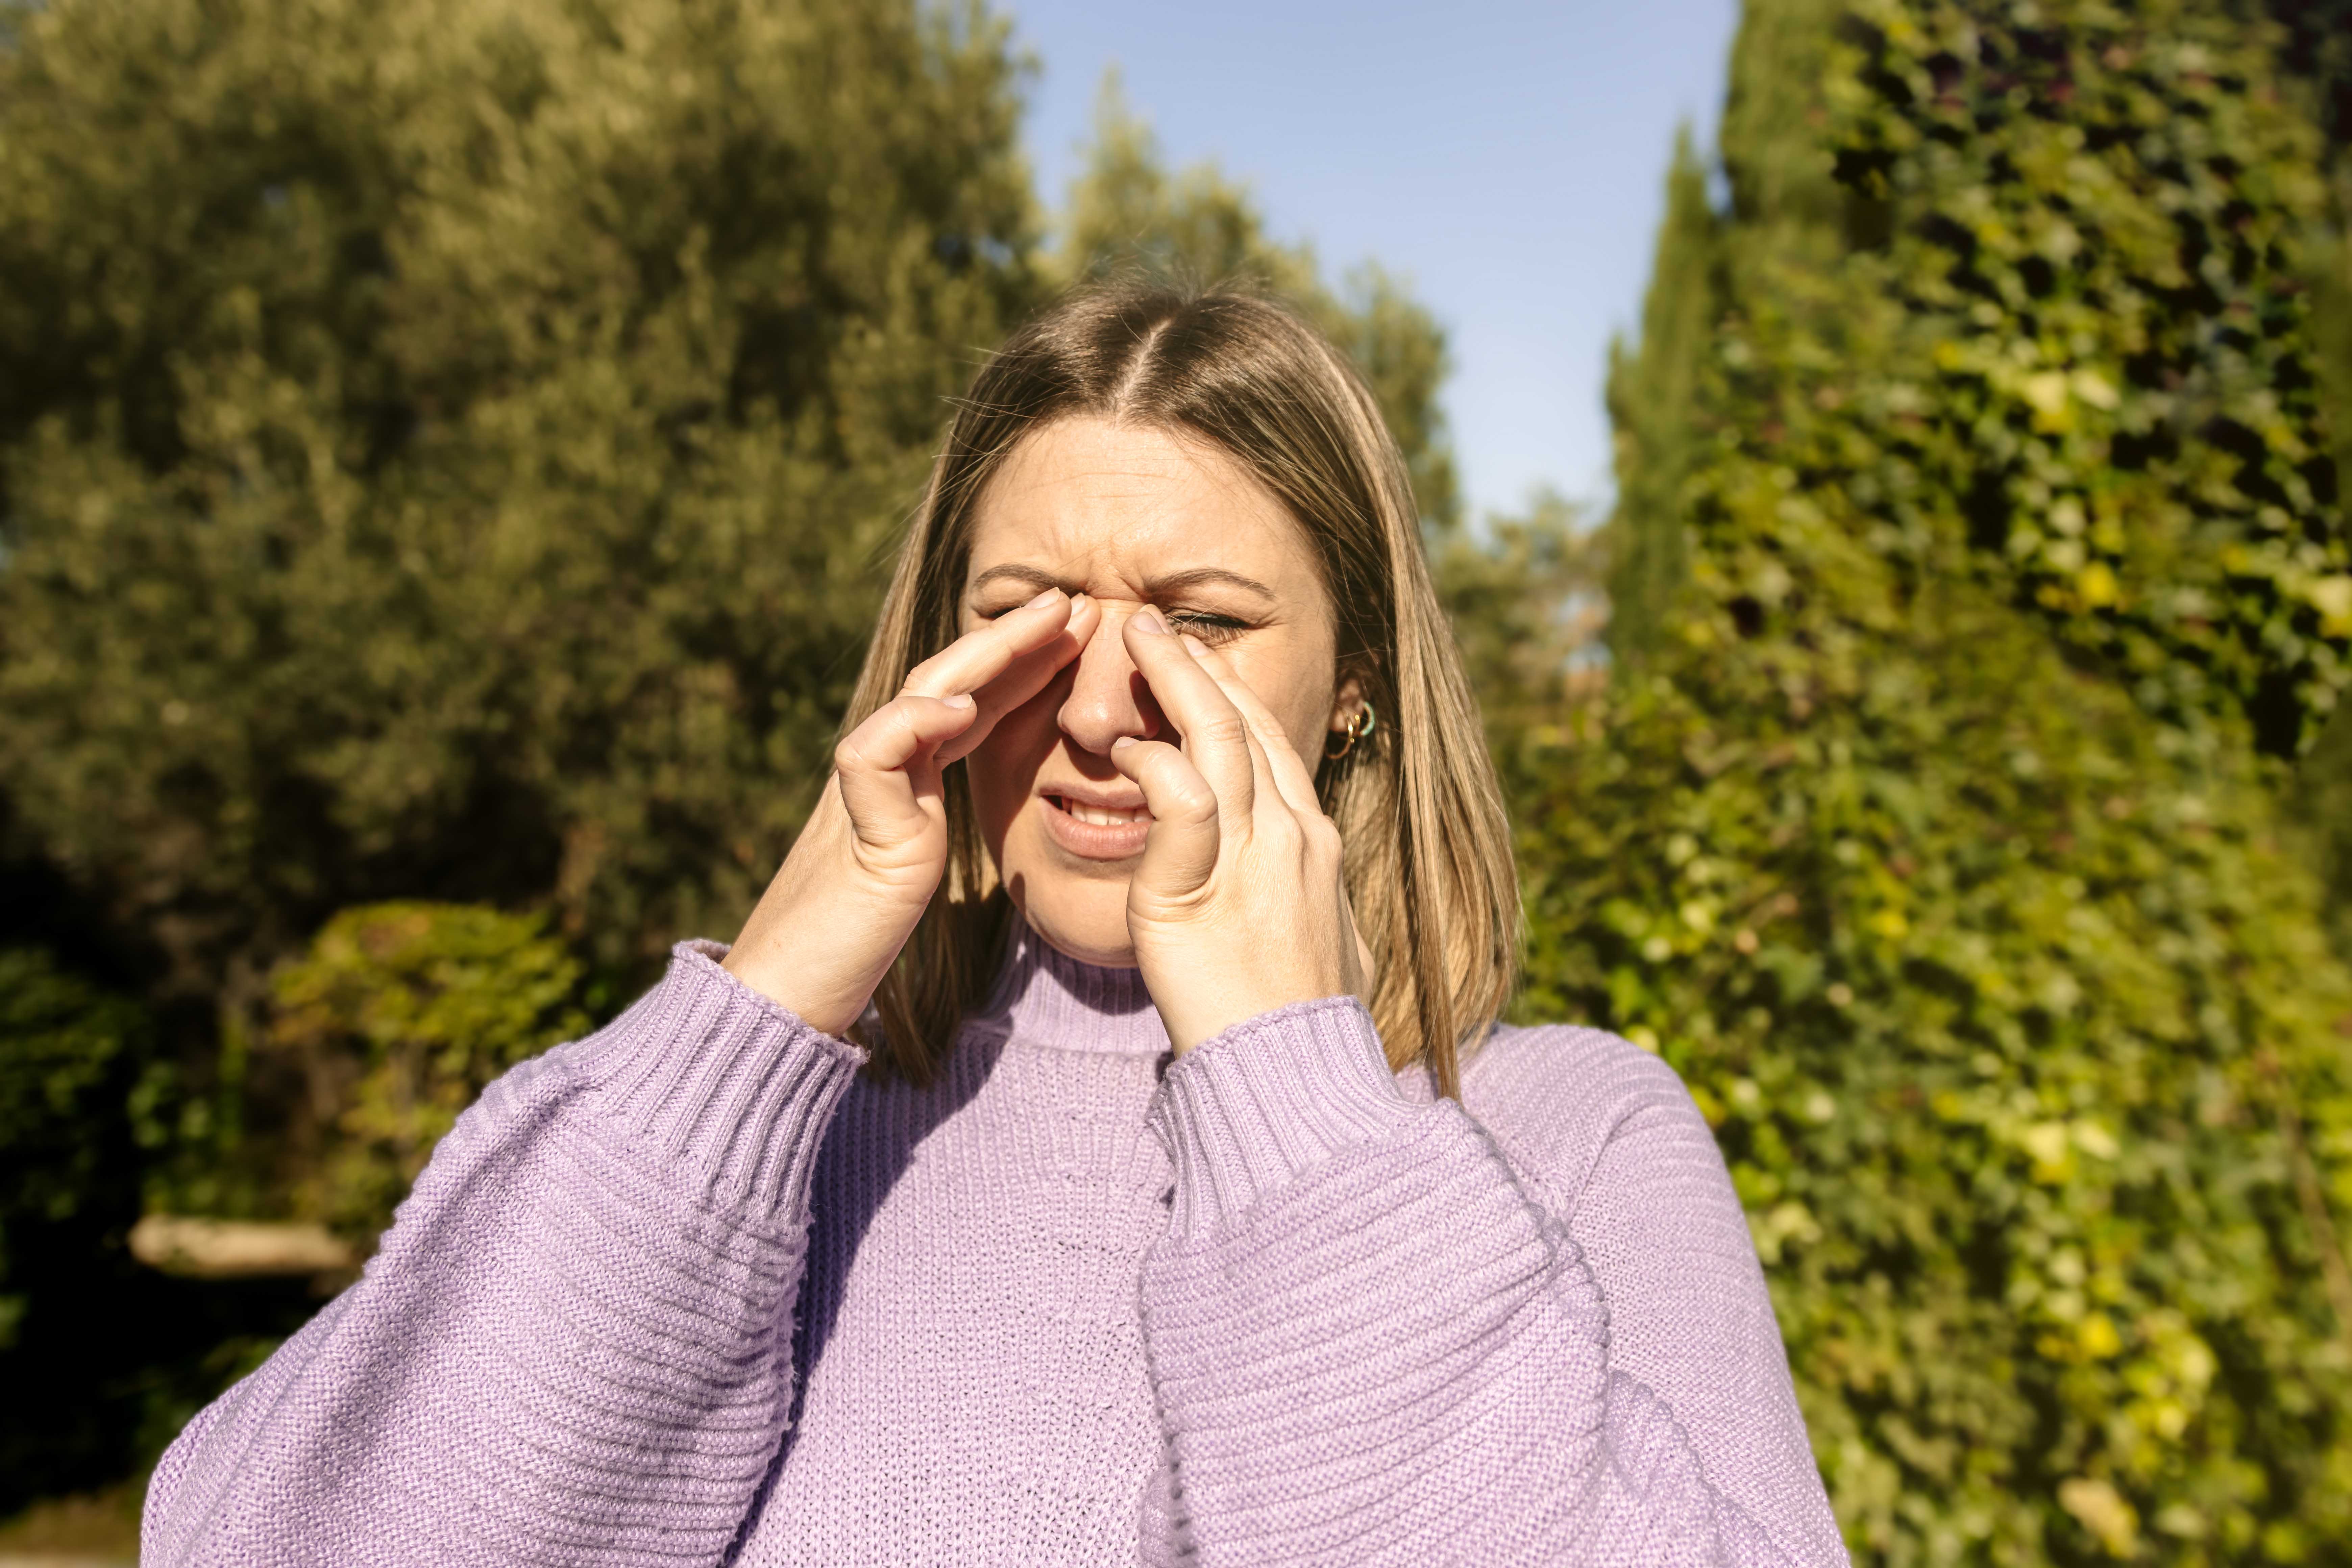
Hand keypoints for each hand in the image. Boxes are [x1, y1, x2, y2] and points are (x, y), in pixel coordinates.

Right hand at [724, 588, 1098, 1032]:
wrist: (792, 988)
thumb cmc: (857, 939)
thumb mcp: (921, 871)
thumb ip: (941, 828)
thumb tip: (1005, 816)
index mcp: (913, 780)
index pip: (975, 705)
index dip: (1026, 666)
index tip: (1081, 633)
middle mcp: (888, 769)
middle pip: (953, 681)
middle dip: (1016, 638)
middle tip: (1077, 598)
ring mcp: (866, 791)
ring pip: (920, 695)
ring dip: (984, 654)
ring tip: (1045, 620)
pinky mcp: (852, 825)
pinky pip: (873, 753)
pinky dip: (913, 722)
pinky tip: (959, 707)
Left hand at [1109, 611, 1371, 1053]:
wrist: (1298, 1079)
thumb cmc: (1303, 1023)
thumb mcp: (1327, 941)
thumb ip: (1305, 899)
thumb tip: (1316, 894)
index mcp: (1316, 843)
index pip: (1274, 744)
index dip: (1233, 696)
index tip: (1199, 664)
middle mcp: (1294, 836)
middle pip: (1246, 724)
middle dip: (1201, 666)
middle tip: (1155, 624)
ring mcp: (1254, 858)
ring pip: (1218, 740)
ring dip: (1175, 680)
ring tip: (1135, 638)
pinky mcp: (1199, 891)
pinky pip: (1180, 803)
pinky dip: (1154, 763)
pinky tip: (1124, 746)